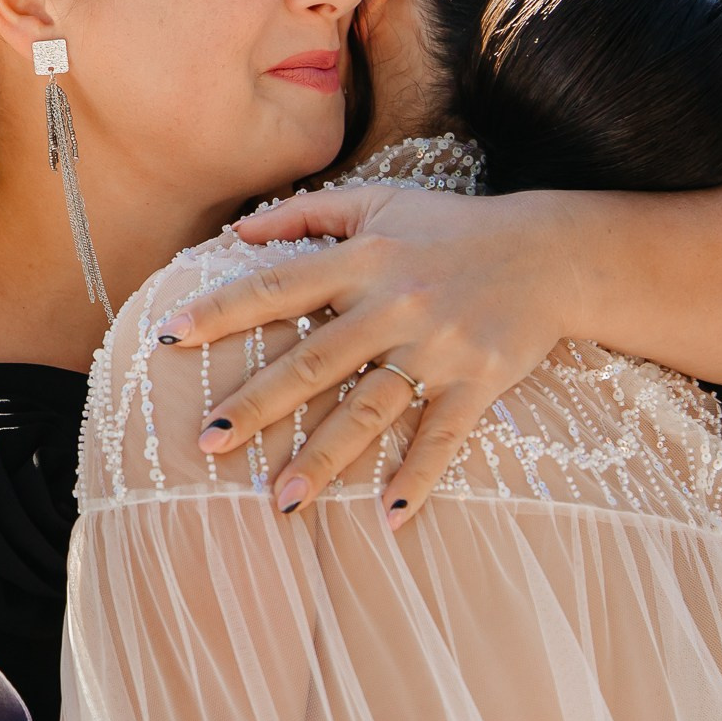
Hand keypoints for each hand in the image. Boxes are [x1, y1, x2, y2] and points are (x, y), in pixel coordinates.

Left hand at [154, 186, 575, 524]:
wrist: (552, 254)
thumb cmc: (455, 228)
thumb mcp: (381, 203)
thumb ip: (308, 213)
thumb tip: (238, 231)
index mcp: (364, 260)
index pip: (279, 286)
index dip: (222, 311)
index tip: (170, 336)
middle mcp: (395, 305)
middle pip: (314, 362)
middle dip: (258, 405)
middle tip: (209, 444)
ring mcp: (438, 348)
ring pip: (370, 410)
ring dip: (324, 458)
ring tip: (281, 501)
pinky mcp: (478, 382)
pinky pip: (443, 437)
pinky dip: (418, 477)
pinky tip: (390, 517)